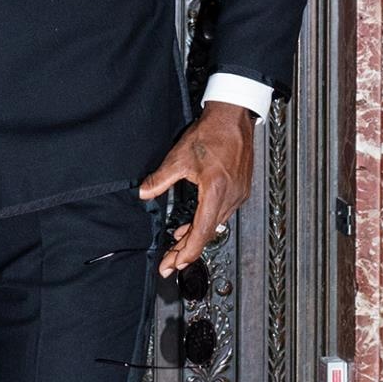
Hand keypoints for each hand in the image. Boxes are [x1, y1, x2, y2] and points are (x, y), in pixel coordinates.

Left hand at [139, 102, 256, 276]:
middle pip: (207, 233)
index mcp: (216, 190)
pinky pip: (221, 214)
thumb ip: (160, 179)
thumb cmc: (212, 133)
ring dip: (195, 237)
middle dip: (187, 250)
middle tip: (170, 263)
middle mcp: (231, 196)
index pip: (202, 231)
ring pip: (214, 225)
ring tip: (177, 247)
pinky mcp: (240, 190)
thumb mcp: (179, 157)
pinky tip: (192, 225)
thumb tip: (143, 193)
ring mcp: (238, 194)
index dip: (187, 251)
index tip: (174, 264)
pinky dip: (206, 223)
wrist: (234, 117)